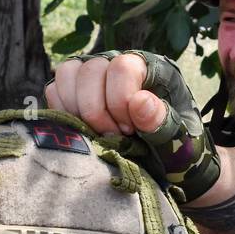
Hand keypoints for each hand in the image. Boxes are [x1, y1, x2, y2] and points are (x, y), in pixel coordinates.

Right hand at [45, 50, 219, 201]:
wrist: (168, 169)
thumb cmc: (178, 153)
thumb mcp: (179, 143)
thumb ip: (162, 123)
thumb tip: (138, 101)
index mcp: (154, 69)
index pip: (123, 67)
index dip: (120, 100)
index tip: (130, 130)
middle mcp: (121, 64)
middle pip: (91, 70)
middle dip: (96, 110)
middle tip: (115, 137)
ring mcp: (97, 76)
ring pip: (68, 74)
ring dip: (76, 109)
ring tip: (98, 135)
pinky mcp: (76, 93)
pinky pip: (55, 90)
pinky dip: (63, 112)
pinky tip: (84, 132)